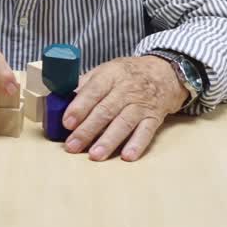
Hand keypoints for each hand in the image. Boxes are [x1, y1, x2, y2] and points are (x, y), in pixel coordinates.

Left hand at [62, 56, 188, 161]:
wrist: (165, 73)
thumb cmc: (128, 74)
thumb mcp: (106, 70)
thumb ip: (85, 85)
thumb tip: (62, 99)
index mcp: (110, 76)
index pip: (93, 91)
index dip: (79, 108)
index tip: (67, 123)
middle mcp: (126, 90)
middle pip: (105, 111)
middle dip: (87, 130)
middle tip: (73, 145)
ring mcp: (141, 105)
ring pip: (123, 123)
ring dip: (108, 141)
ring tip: (94, 155)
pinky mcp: (154, 117)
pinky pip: (146, 132)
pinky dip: (137, 144)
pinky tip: (126, 156)